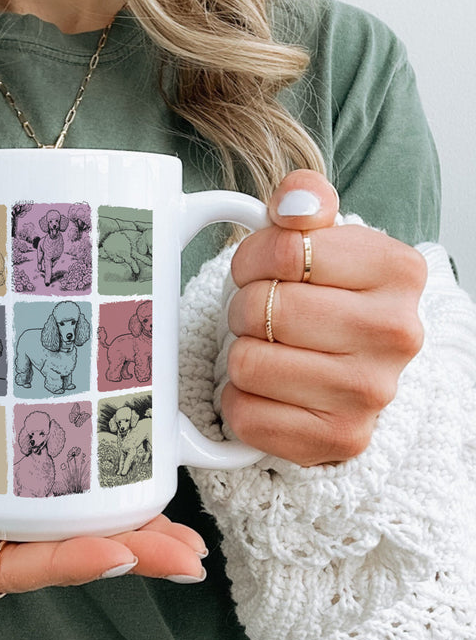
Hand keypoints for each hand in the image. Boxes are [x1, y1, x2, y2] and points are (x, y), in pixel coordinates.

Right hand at [0, 419, 208, 593]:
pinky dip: (98, 508)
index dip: (68, 562)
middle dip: (125, 556)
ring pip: (64, 538)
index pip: (11, 567)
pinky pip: (53, 510)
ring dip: (125, 537)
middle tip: (186, 553)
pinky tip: (137, 500)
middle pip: (55, 559)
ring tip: (183, 538)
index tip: (122, 551)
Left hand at [224, 171, 427, 465]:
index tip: (266, 270)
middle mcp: (397, 334)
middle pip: (261, 308)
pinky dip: (241, 401)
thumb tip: (294, 203)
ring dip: (242, 354)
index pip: (283, 249)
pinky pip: (245, 414)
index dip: (254, 258)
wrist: (348, 368)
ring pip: (247, 362)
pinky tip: (270, 391)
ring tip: (270, 350)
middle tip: (265, 315)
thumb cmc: (325, 297)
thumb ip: (304, 199)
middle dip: (246, 307)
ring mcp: (371, 394)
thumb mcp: (320, 237)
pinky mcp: (338, 441)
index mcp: (398, 271)